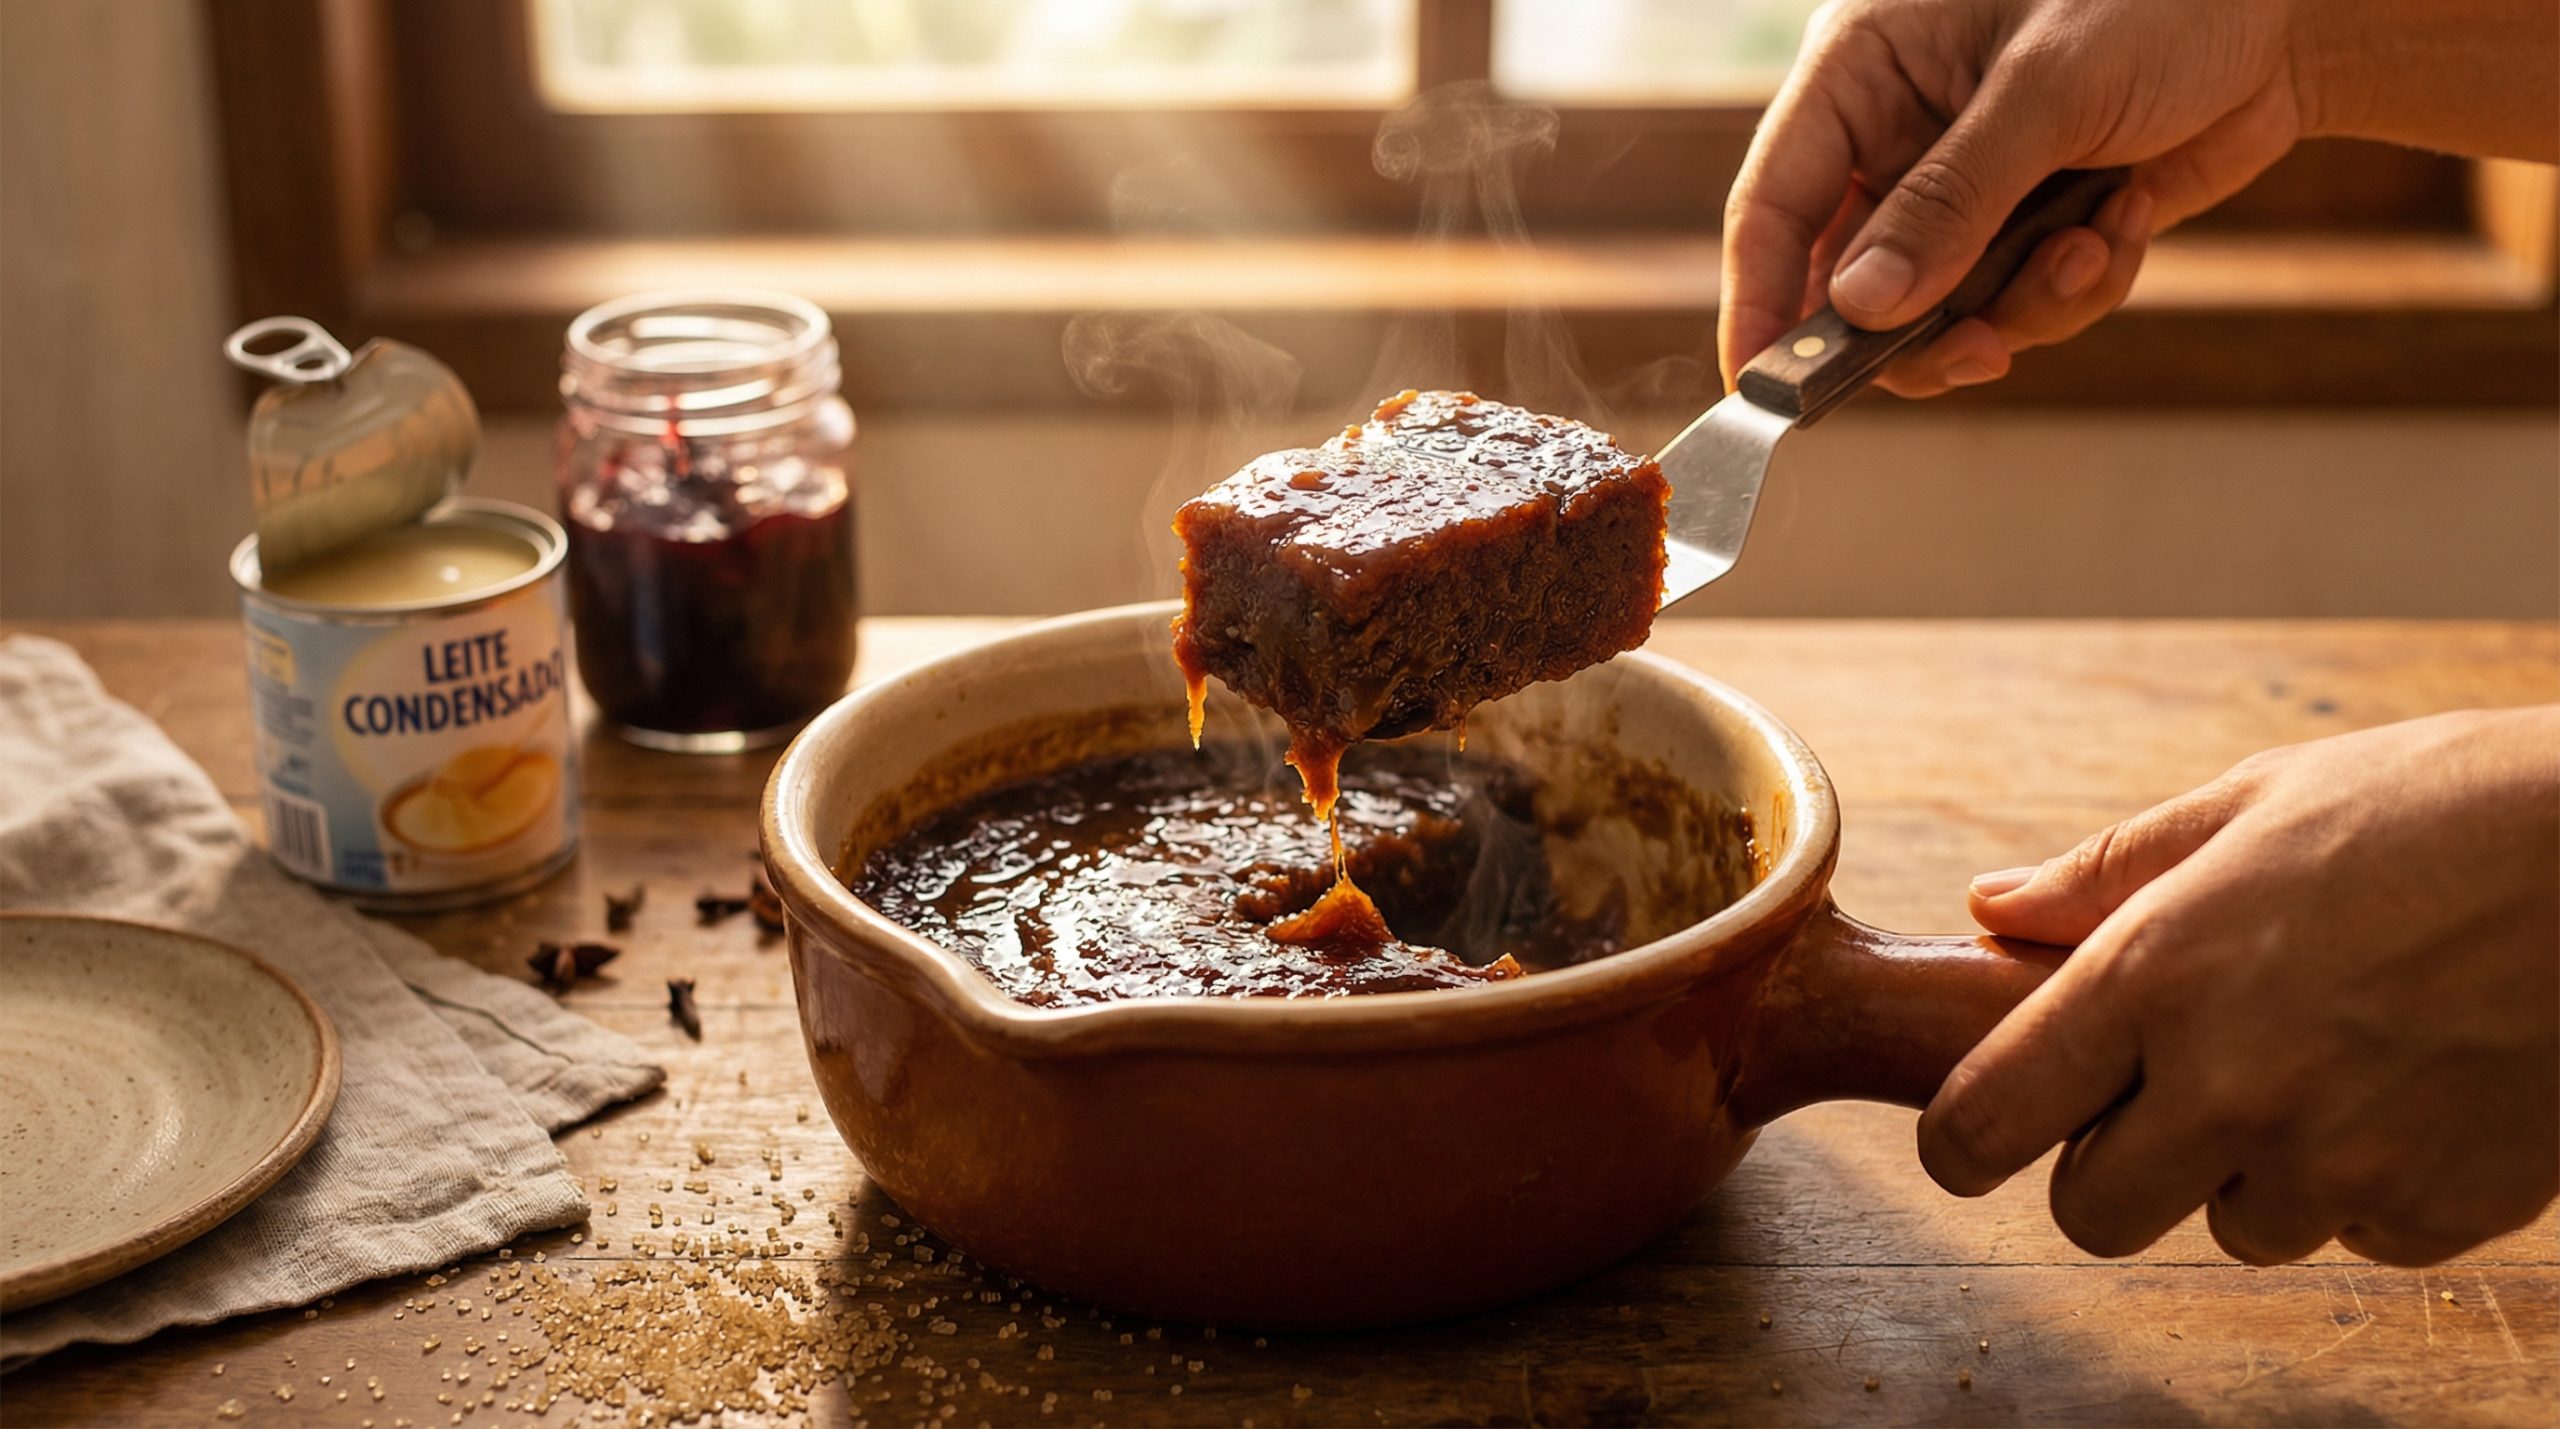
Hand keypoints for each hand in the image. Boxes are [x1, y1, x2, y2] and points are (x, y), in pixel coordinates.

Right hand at [1720, 0, 2301, 395]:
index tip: (1758, 394)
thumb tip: (1861, 307)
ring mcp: (1963, 186)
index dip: (1760, 305)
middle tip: (1980, 352)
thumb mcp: (2048, 88)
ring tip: (2089, 248)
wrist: (2295, 11)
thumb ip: (1949, 201)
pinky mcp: (2028, 223)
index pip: (1774, 204)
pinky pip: (2017, 302)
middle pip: (1852, 281)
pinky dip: (2076, 284)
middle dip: (1922, 329)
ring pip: (1941, 310)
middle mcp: (1898, 134)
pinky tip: (2127, 217)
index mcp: (1864, 70)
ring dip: (2021, 305)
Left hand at [1918, 706, 2559, 1265]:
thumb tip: (1992, 906)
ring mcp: (2342, 1164)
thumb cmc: (2443, 807)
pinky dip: (2367, 1186)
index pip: (1986, 1122)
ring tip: (2323, 1062)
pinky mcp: (2440, 1213)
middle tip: (2160, 1098)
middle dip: (2108, 1171)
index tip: (1971, 1137)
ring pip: (2233, 1228)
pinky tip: (2409, 1090)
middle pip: (2092, 1216)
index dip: (1960, 1143)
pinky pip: (2356, 1236)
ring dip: (2251, 1171)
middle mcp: (2233, 1086)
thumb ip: (2104, 873)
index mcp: (2158, 976)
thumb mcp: (2255, 802)